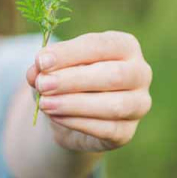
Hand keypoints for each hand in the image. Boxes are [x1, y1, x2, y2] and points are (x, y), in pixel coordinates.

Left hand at [26, 31, 152, 151]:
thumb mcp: (54, 66)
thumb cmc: (68, 77)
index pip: (101, 45)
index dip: (70, 53)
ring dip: (74, 104)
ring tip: (44, 104)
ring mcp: (139, 104)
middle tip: (43, 84)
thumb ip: (45, 66)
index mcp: (125, 46)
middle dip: (73, 80)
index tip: (41, 61)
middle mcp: (140, 72)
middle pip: (113, 75)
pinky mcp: (128, 131)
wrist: (73, 112)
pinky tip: (55, 116)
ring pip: (113, 105)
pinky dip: (77, 122)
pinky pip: (107, 129)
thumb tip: (36, 71)